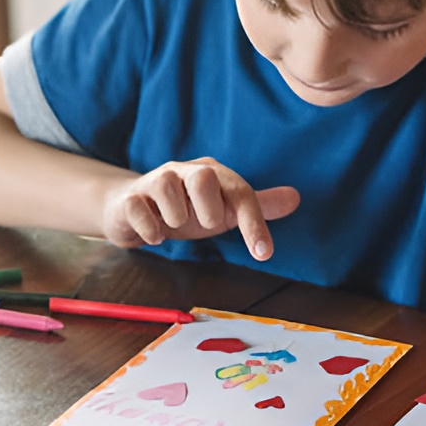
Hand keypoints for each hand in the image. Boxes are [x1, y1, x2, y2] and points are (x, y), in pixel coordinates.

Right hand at [102, 158, 299, 259]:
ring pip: (165, 185)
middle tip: (206, 225)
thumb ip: (258, 207)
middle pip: (203, 176)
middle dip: (209, 208)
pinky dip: (149, 227)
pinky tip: (155, 236)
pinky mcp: (129, 199)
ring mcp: (154, 182)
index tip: (264, 253)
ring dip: (176, 216)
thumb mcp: (224, 210)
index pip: (241, 193)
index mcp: (213, 175)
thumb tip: (296, 198)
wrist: (134, 209)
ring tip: (175, 226)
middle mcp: (184, 172)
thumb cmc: (187, 209)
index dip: (254, 223)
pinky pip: (136, 207)